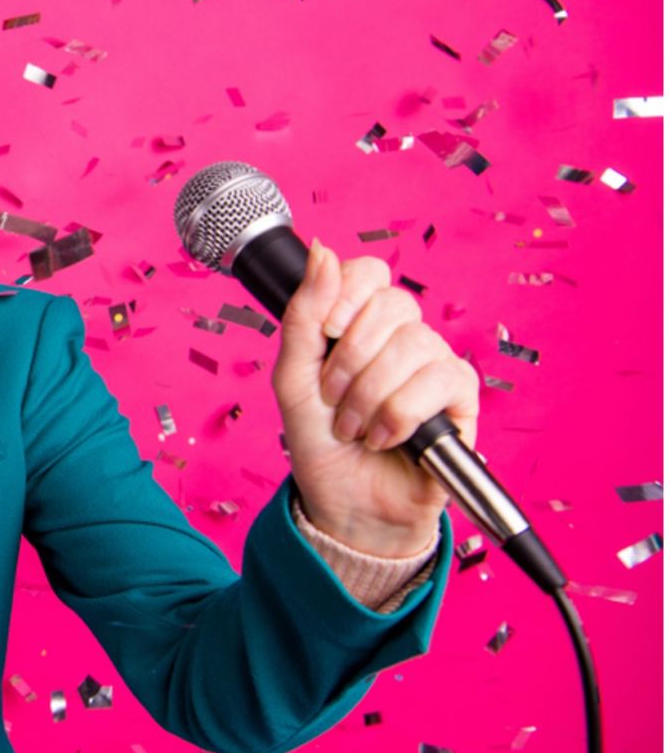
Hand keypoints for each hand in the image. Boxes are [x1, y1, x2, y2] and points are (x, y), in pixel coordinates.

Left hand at [269, 238, 479, 556]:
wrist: (343, 502)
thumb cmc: (320, 441)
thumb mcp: (292, 376)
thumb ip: (304, 314)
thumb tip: (323, 251)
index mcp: (360, 323)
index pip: (369, 273)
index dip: (345, 297)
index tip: (326, 334)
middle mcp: (401, 338)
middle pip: (394, 305)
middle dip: (350, 359)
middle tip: (333, 397)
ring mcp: (433, 365)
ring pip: (415, 344)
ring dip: (370, 394)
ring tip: (354, 427)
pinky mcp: (460, 399)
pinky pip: (441, 379)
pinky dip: (400, 414)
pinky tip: (386, 437)